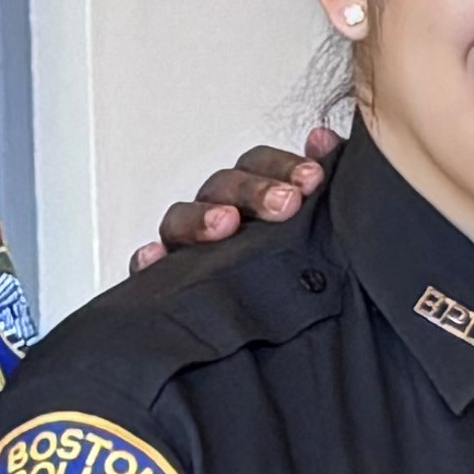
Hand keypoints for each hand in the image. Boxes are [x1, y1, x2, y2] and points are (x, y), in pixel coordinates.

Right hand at [129, 123, 341, 276]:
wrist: (283, 333)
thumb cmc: (293, 268)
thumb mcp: (314, 224)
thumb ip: (316, 180)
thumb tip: (324, 140)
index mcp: (250, 194)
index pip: (258, 165)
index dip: (282, 167)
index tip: (312, 179)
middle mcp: (216, 213)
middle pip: (222, 187)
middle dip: (254, 192)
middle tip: (286, 205)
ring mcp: (188, 245)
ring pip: (182, 220)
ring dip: (203, 217)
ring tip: (226, 224)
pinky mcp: (167, 282)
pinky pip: (149, 268)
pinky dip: (148, 259)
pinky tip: (154, 259)